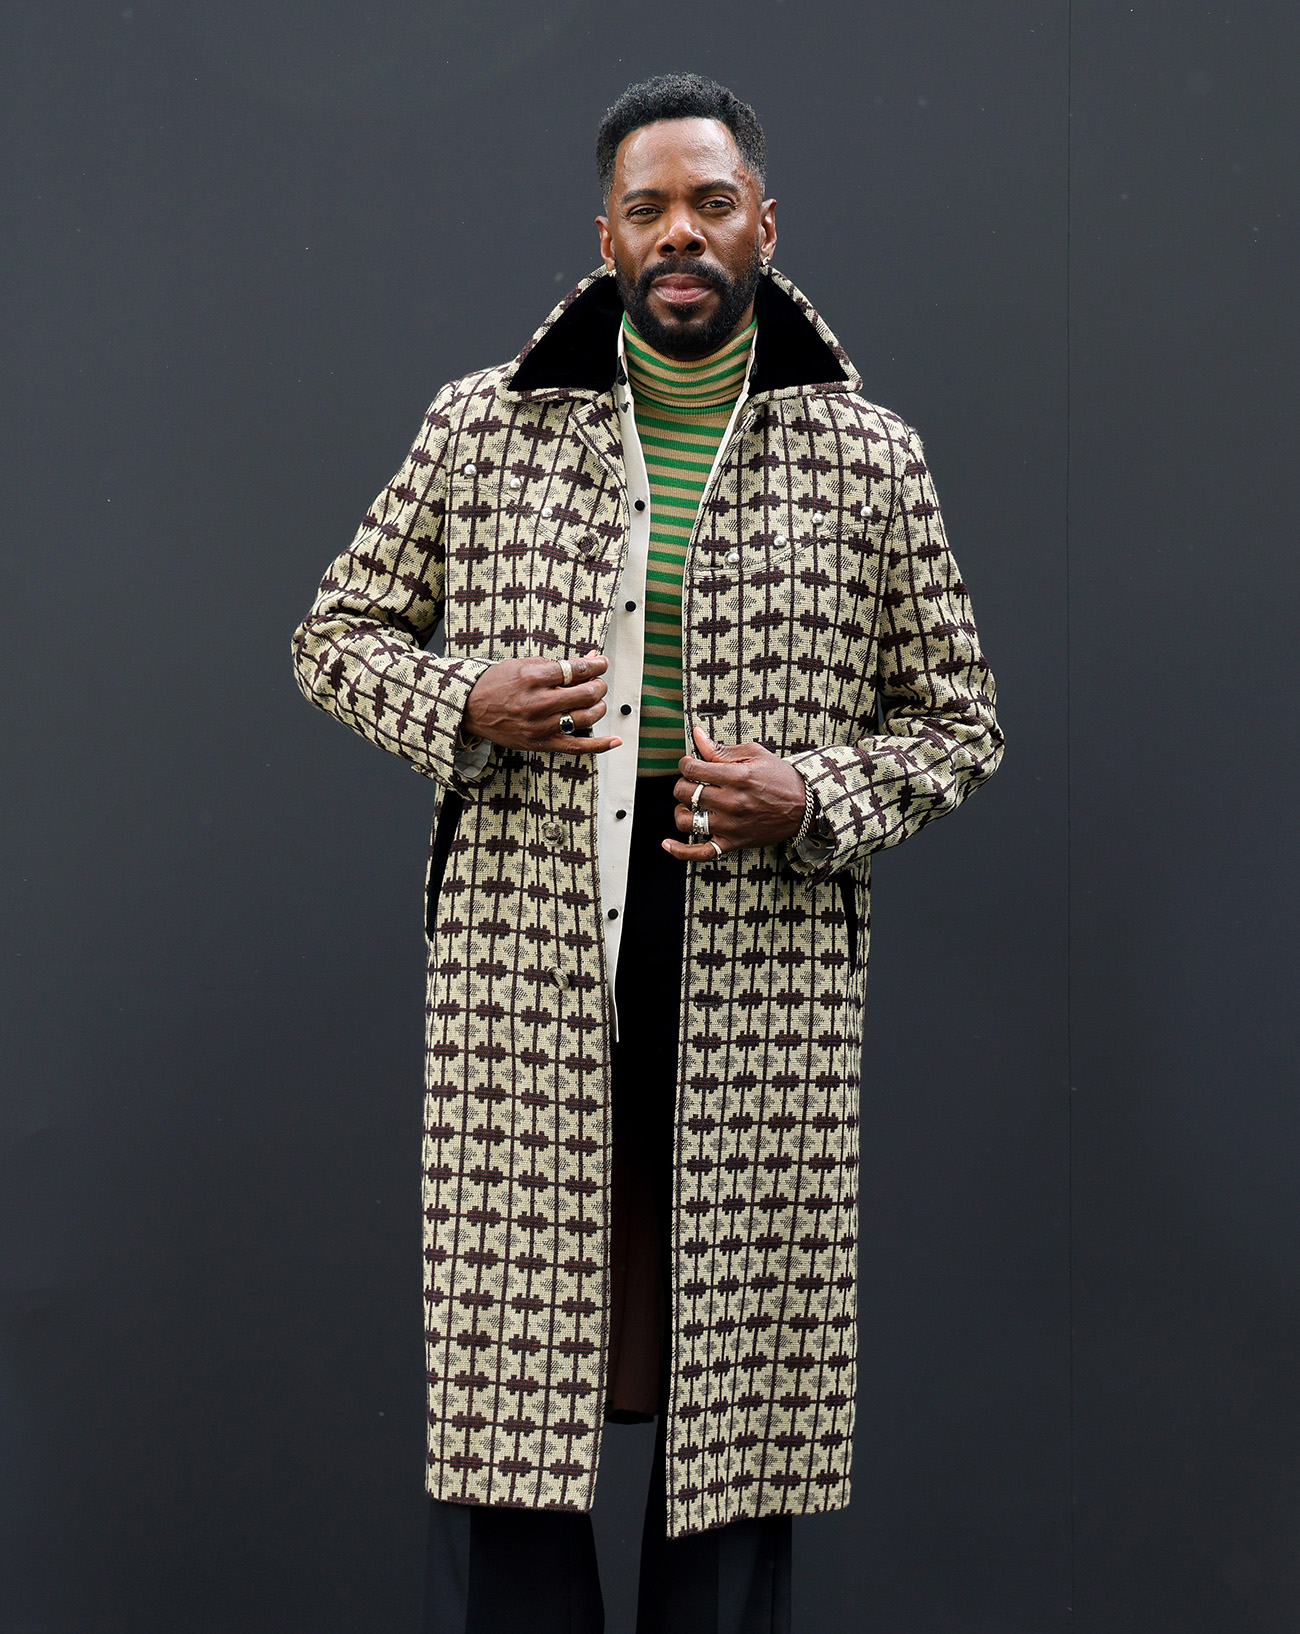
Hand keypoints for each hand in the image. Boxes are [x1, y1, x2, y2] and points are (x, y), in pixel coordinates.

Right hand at [462, 651, 621, 754]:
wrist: (470, 708)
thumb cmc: (497, 684)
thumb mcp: (525, 664)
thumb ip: (559, 664)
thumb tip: (591, 659)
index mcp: (533, 677)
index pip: (576, 670)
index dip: (596, 666)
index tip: (602, 663)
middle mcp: (538, 702)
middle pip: (586, 693)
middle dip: (598, 685)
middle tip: (597, 682)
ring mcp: (541, 726)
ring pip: (586, 717)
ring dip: (599, 706)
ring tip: (594, 701)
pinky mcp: (541, 743)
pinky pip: (577, 747)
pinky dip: (600, 745)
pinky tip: (615, 739)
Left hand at [664, 725, 806, 860]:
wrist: (805, 806)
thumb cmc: (780, 778)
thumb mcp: (754, 755)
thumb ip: (721, 749)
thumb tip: (697, 735)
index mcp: (736, 777)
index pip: (692, 769)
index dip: (685, 764)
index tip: (690, 764)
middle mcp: (730, 802)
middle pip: (685, 793)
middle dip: (683, 784)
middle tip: (693, 783)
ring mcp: (730, 826)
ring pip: (686, 821)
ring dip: (681, 811)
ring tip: (689, 805)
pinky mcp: (732, 843)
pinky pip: (700, 853)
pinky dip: (680, 851)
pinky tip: (667, 844)